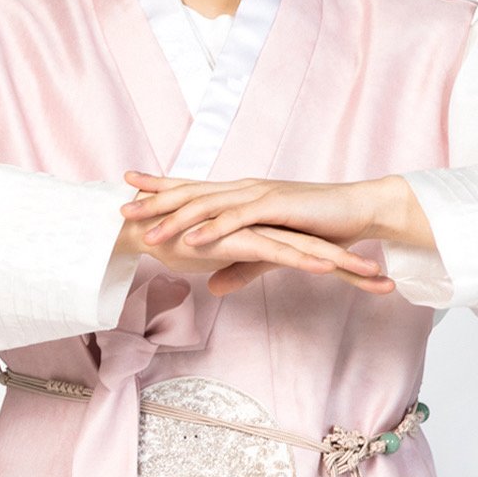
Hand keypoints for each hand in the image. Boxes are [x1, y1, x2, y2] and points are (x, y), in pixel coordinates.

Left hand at [123, 171, 419, 289]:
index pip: (193, 190)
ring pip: (209, 205)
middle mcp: (245, 189)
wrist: (356, 210)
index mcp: (241, 196)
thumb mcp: (272, 251)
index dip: (159, 189)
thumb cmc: (319, 228)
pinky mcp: (277, 206)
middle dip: (153, 202)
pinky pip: (239, 218)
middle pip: (191, 194)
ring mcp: (259, 195)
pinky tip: (193, 238)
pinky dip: (215, 228)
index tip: (126, 189)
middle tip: (121, 211)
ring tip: (147, 231)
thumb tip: (212, 286)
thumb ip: (240, 266)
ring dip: (175, 217)